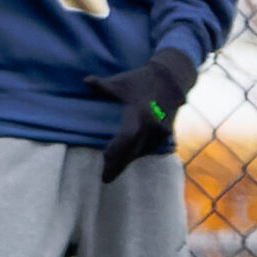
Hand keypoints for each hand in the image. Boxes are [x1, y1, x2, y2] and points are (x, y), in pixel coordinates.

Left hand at [86, 49, 197, 182]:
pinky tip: (127, 160)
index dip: (117, 149)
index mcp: (140, 112)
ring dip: (128, 161)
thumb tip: (84, 80)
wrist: (172, 78)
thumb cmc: (142, 79)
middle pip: (134, 150)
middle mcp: (152, 124)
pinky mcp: (166, 131)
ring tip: (112, 171)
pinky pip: (150, 147)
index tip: (104, 158)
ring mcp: (160, 129)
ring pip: (142, 151)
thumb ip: (102, 85)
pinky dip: (138, 154)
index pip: (127, 136)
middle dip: (119, 164)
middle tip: (105, 178)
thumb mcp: (121, 81)